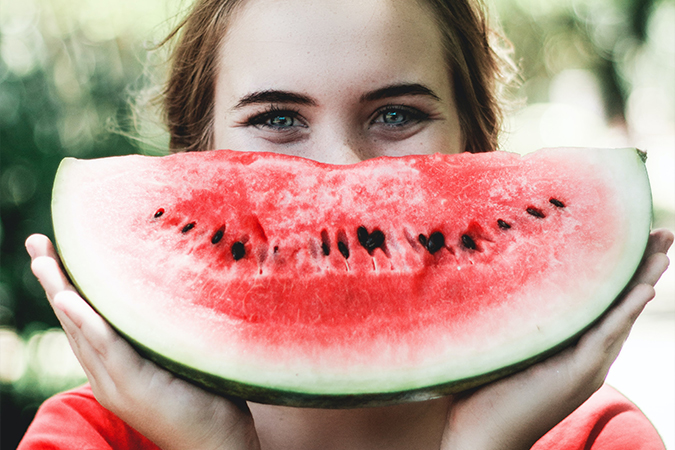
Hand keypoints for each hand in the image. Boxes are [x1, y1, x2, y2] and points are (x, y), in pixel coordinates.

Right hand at [26, 234, 260, 449]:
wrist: (218, 442)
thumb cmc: (205, 397)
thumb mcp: (177, 356)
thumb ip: (161, 330)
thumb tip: (170, 287)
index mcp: (115, 366)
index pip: (85, 320)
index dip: (67, 285)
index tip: (55, 250)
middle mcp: (107, 374)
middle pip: (74, 320)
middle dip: (53, 280)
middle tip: (37, 242)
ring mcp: (117, 383)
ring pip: (82, 331)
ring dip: (61, 293)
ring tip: (43, 260)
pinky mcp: (135, 387)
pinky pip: (107, 348)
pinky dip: (87, 323)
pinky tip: (70, 299)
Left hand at [441, 228, 672, 449]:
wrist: (480, 437)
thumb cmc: (482, 392)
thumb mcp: (504, 345)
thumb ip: (514, 318)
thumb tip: (496, 275)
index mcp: (571, 347)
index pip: (603, 302)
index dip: (619, 271)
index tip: (630, 237)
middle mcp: (587, 355)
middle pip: (621, 303)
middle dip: (642, 268)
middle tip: (662, 233)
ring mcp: (587, 366)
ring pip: (622, 315)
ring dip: (644, 280)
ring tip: (663, 249)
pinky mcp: (578, 374)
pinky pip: (607, 335)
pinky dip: (625, 310)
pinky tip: (644, 287)